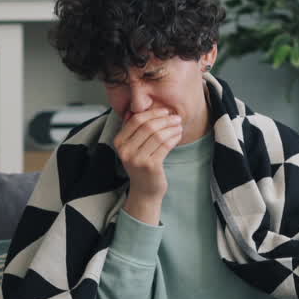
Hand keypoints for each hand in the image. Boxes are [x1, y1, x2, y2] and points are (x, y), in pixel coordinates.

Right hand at [113, 108, 182, 223]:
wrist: (145, 191)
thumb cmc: (141, 166)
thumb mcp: (133, 147)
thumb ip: (135, 130)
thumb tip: (145, 107)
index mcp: (119, 142)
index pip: (136, 120)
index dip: (152, 113)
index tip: (165, 111)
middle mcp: (125, 150)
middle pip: (148, 126)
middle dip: (164, 119)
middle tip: (176, 117)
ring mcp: (137, 159)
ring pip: (158, 136)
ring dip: (171, 128)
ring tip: (179, 126)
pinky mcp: (150, 166)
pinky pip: (165, 146)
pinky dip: (174, 138)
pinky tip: (178, 136)